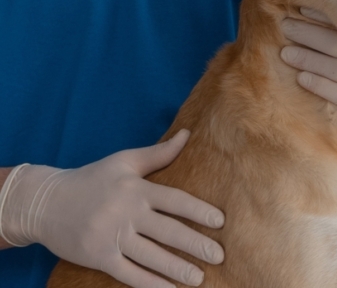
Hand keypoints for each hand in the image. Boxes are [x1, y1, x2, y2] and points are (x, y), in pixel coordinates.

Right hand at [0, 130, 223, 287]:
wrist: (45, 203)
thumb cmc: (91, 178)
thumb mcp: (125, 160)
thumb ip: (159, 153)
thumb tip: (188, 133)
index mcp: (137, 188)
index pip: (175, 200)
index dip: (199, 211)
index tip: (221, 222)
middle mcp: (127, 213)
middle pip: (168, 231)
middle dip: (195, 244)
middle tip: (219, 256)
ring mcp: (112, 237)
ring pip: (150, 256)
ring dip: (176, 269)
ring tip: (199, 278)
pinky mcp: (98, 257)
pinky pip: (128, 274)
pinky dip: (148, 284)